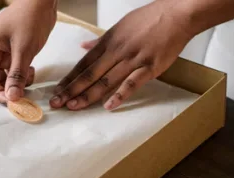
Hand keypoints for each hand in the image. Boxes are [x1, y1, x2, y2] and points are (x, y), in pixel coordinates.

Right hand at [0, 0, 56, 102]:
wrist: (42, 1)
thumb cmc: (30, 17)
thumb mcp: (24, 49)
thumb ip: (17, 75)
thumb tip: (12, 98)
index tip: (12, 103)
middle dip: (7, 90)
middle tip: (23, 99)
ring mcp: (1, 54)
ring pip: (5, 79)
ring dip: (17, 84)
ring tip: (29, 79)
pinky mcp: (12, 55)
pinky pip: (14, 73)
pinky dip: (22, 77)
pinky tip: (31, 71)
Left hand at [50, 0, 194, 110]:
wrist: (177, 14)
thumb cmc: (151, 19)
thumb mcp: (121, 25)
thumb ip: (101, 40)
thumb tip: (84, 47)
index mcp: (109, 41)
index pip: (83, 63)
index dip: (69, 78)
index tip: (57, 90)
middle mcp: (117, 51)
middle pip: (90, 74)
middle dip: (71, 90)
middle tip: (57, 103)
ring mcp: (133, 59)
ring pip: (106, 80)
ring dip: (88, 95)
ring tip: (74, 107)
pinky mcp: (150, 67)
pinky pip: (132, 83)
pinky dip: (120, 95)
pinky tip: (108, 106)